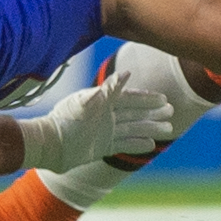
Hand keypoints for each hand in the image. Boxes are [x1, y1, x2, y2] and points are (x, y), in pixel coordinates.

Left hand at [14, 71, 172, 172]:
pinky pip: (123, 145)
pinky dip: (137, 144)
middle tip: (172, 111)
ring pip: (133, 129)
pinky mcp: (101, 147)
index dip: (147, 99)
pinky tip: (151, 145)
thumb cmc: (66, 119)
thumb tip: (128, 73)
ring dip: (150, 128)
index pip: (131, 98)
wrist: (49, 145)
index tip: (164, 99)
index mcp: (103, 102)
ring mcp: (104, 132)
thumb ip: (109, 89)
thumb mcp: (88, 102)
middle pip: (135, 113)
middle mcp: (106, 116)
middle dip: (153, 112)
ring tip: (168, 130)